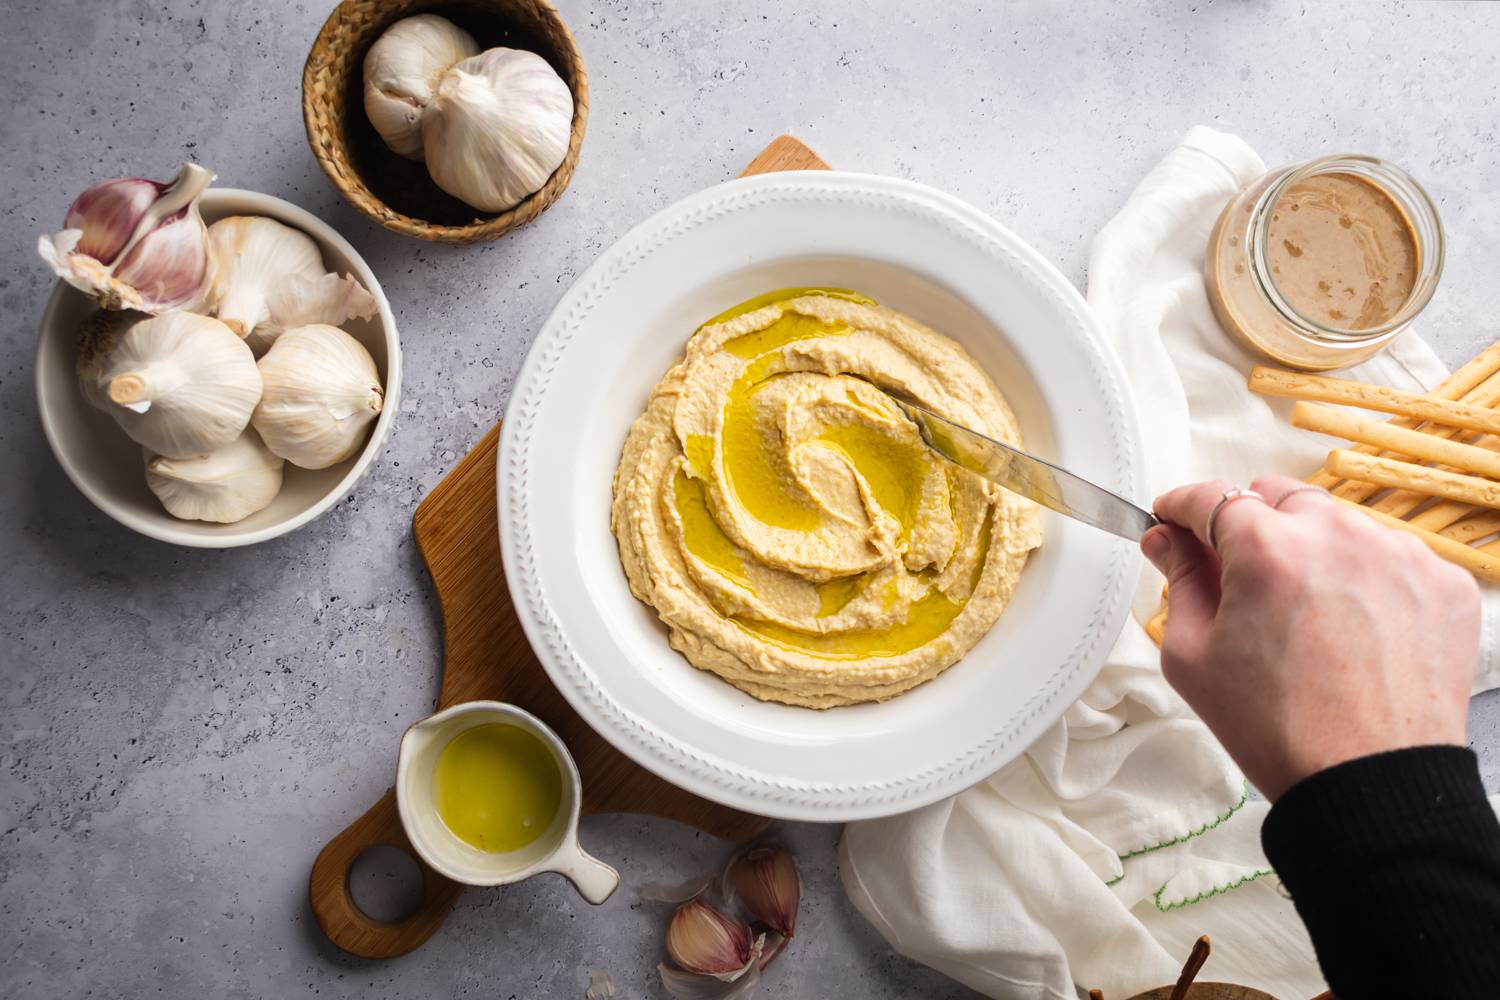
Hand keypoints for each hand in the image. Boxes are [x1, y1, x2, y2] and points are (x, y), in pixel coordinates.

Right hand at [1143, 474, 1478, 800]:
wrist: (1371, 785)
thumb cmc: (1282, 730)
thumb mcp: (1195, 657)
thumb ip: (1179, 582)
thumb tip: (1169, 542)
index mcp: (1268, 549)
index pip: (1212, 497)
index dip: (1182, 508)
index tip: (1174, 520)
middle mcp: (1338, 535)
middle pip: (1278, 497)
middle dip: (1252, 526)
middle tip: (1241, 578)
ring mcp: (1400, 554)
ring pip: (1337, 523)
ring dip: (1312, 549)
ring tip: (1305, 613)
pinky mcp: (1442, 581)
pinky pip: (1390, 555)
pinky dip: (1365, 577)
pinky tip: (1351, 627)